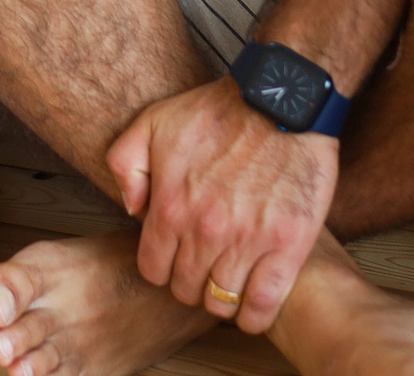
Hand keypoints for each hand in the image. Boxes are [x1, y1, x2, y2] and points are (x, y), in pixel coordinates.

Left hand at [105, 78, 337, 334]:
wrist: (280, 99)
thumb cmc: (218, 110)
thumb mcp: (152, 122)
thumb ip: (126, 166)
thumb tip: (131, 209)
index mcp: (171, 207)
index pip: (153, 270)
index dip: (161, 267)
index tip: (175, 258)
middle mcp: (205, 231)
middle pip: (185, 290)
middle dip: (189, 282)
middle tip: (203, 266)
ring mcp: (248, 241)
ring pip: (221, 302)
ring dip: (221, 297)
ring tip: (228, 280)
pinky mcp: (287, 246)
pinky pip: (263, 305)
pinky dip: (254, 314)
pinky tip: (252, 303)